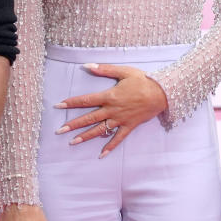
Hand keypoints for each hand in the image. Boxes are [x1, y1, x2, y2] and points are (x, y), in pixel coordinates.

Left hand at [53, 63, 168, 157]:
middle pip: (89, 118)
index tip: (58, 105)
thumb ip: (104, 69)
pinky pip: (118, 139)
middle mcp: (112, 110)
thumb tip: (87, 65)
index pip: (86, 100)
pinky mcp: (129, 126)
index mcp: (109, 96)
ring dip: (85, 136)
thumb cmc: (143, 80)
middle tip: (59, 131)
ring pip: (99, 130)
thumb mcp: (124, 71)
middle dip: (73, 124)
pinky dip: (109, 147)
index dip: (71, 102)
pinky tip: (101, 155)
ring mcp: (120, 120)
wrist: (161, 93)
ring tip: (72, 142)